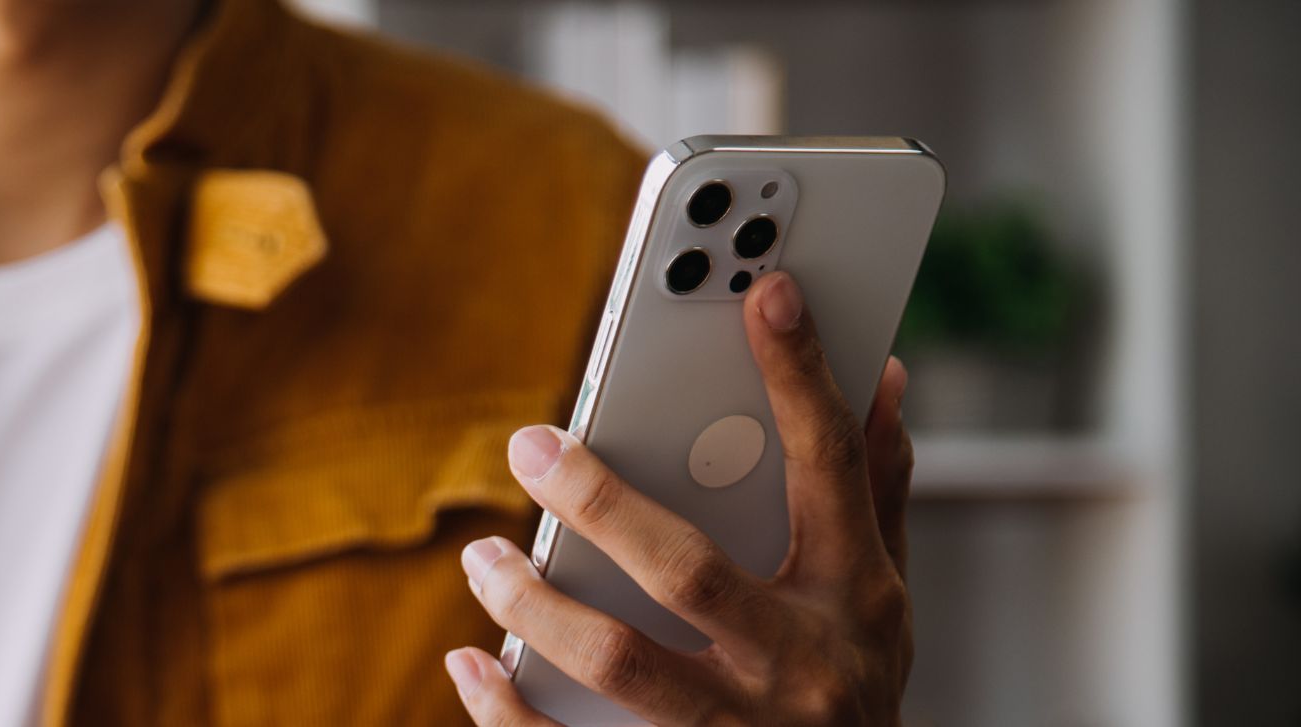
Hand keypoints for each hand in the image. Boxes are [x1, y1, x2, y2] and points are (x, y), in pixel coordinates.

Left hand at [445, 272, 913, 725]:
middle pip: (690, 571)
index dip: (802, 376)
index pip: (829, 469)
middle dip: (600, 501)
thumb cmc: (853, 689)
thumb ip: (877, 492)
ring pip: (620, 662)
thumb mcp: (881, 598)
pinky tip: (470, 661)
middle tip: (528, 445)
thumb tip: (884, 373)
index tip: (766, 288)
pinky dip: (508, 710)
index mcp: (857, 599)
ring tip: (483, 557)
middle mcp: (804, 667)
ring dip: (535, 606)